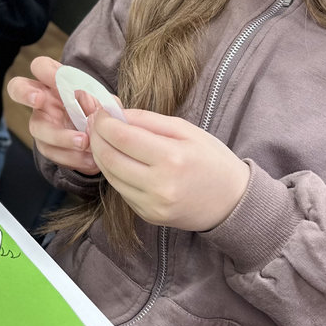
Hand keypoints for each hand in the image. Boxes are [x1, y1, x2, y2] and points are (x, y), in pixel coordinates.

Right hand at [5, 56, 99, 175]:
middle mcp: (42, 100)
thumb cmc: (98, 110)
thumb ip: (100, 100)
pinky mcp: (47, 146)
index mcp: (55, 82)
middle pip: (17, 88)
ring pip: (38, 128)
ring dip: (61, 136)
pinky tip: (89, 158)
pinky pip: (52, 152)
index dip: (45, 70)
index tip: (59, 78)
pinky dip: (72, 156)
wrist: (103, 139)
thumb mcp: (104, 101)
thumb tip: (92, 107)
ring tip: (84, 141)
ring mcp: (41, 123)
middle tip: (38, 99)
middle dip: (24, 92)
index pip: (41, 66)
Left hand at [87, 110, 250, 231]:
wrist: (231, 202)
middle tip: (94, 122)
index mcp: (172, 158)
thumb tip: (115, 113)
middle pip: (109, 157)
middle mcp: (159, 185)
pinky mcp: (148, 215)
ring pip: (110, 176)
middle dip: (95, 136)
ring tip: (101, 137)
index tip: (100, 110)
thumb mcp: (186, 130)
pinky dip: (113, 172)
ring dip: (99, 154)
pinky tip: (117, 158)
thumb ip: (148, 120)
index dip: (104, 121)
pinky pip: (120, 190)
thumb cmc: (212, 160)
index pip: (122, 137)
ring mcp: (151, 205)